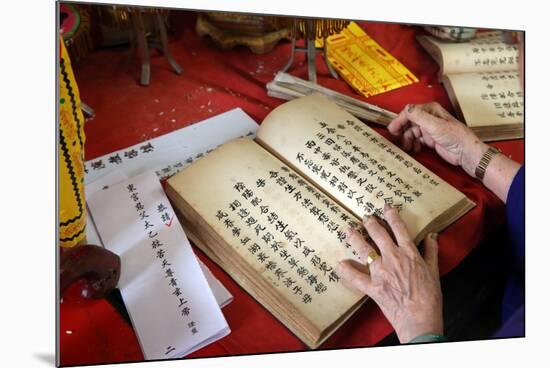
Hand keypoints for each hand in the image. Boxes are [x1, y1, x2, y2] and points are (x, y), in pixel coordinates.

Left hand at [336, 205, 442, 342]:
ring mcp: (380, 272)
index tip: (386, 207)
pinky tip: (338, 264)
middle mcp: (393, 258)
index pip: (399, 229)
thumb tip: (432, 236)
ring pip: (364, 250)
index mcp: (409, 253)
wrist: (420, 318)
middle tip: (365, 216)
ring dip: (355, 238)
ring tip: (348, 230)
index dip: (391, 216)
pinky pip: (356, 277)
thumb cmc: (430, 296)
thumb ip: (431, 251)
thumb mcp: (434, 271)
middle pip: (378, 234)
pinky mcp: (372, 286)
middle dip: (370, 223)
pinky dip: (346, 271)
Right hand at [387, 102, 488, 177]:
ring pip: (411, 132)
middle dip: (402, 131)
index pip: (409, 112)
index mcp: (430, 110)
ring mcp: (429, 129)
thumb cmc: (456, 136)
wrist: (465, 152)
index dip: (400, 120)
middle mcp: (429, 118)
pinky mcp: (430, 139)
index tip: (393, 129)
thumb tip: (407, 109)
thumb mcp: (435, 125)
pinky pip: (416, 140)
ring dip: (407, 139)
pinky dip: (413, 144)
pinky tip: (415, 149)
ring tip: (407, 147)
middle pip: (409, 122)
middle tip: (396, 138)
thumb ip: (419, 116)